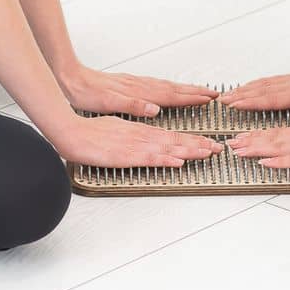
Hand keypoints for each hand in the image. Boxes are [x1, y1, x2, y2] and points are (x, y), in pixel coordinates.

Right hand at [53, 114, 223, 168]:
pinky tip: (178, 162)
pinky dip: (165, 159)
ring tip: (208, 153)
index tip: (207, 142)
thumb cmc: (91, 131)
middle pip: (175, 140)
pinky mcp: (126, 155)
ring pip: (168, 148)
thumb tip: (147, 137)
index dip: (191, 139)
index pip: (172, 135)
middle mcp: (142, 135)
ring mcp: (135, 145)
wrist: (71, 132)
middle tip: (218, 148)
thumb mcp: (117, 127)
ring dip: (189, 151)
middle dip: (198, 144)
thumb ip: (133, 131)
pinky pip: (149, 158)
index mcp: (141, 129)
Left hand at [59, 63, 217, 118]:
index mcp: (140, 93)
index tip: (208, 99)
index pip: (172, 96)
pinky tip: (169, 90)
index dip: (191, 99)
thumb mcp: (109, 103)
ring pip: (167, 86)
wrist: (73, 79)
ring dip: (184, 89)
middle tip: (213, 94)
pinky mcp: (130, 85)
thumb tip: (154, 110)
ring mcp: (137, 84)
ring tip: (198, 91)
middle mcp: (141, 87)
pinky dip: (169, 88)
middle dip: (194, 92)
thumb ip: (134, 105)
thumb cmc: (89, 93)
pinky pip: (157, 86)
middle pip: (174, 89)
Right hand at [220, 64, 289, 120]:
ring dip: (249, 88)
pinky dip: (262, 83)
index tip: (233, 104)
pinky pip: (276, 80)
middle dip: (242, 94)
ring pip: (268, 83)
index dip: (250, 102)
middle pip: (264, 89)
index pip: (271, 98)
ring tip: (234, 92)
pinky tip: (259, 85)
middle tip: (224, 99)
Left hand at [226, 115, 289, 169]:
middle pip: (273, 137)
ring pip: (279, 145)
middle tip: (229, 145)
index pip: (278, 132)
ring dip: (257, 148)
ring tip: (238, 150)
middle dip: (249, 141)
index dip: (257, 135)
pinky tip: (265, 162)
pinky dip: (279, 160)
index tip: (240, 137)